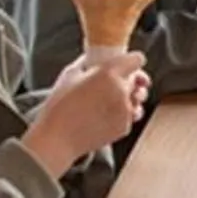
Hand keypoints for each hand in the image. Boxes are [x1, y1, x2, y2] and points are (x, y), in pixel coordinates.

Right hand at [22, 50, 150, 177]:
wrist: (57, 139)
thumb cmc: (59, 106)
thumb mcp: (69, 75)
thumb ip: (86, 62)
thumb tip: (93, 58)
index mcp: (108, 74)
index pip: (137, 59)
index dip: (133, 61)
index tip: (128, 64)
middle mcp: (121, 90)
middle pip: (139, 79)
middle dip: (131, 80)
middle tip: (116, 84)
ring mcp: (125, 110)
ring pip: (138, 99)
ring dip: (131, 98)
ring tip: (113, 100)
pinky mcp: (125, 127)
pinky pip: (130, 115)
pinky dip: (121, 114)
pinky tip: (104, 116)